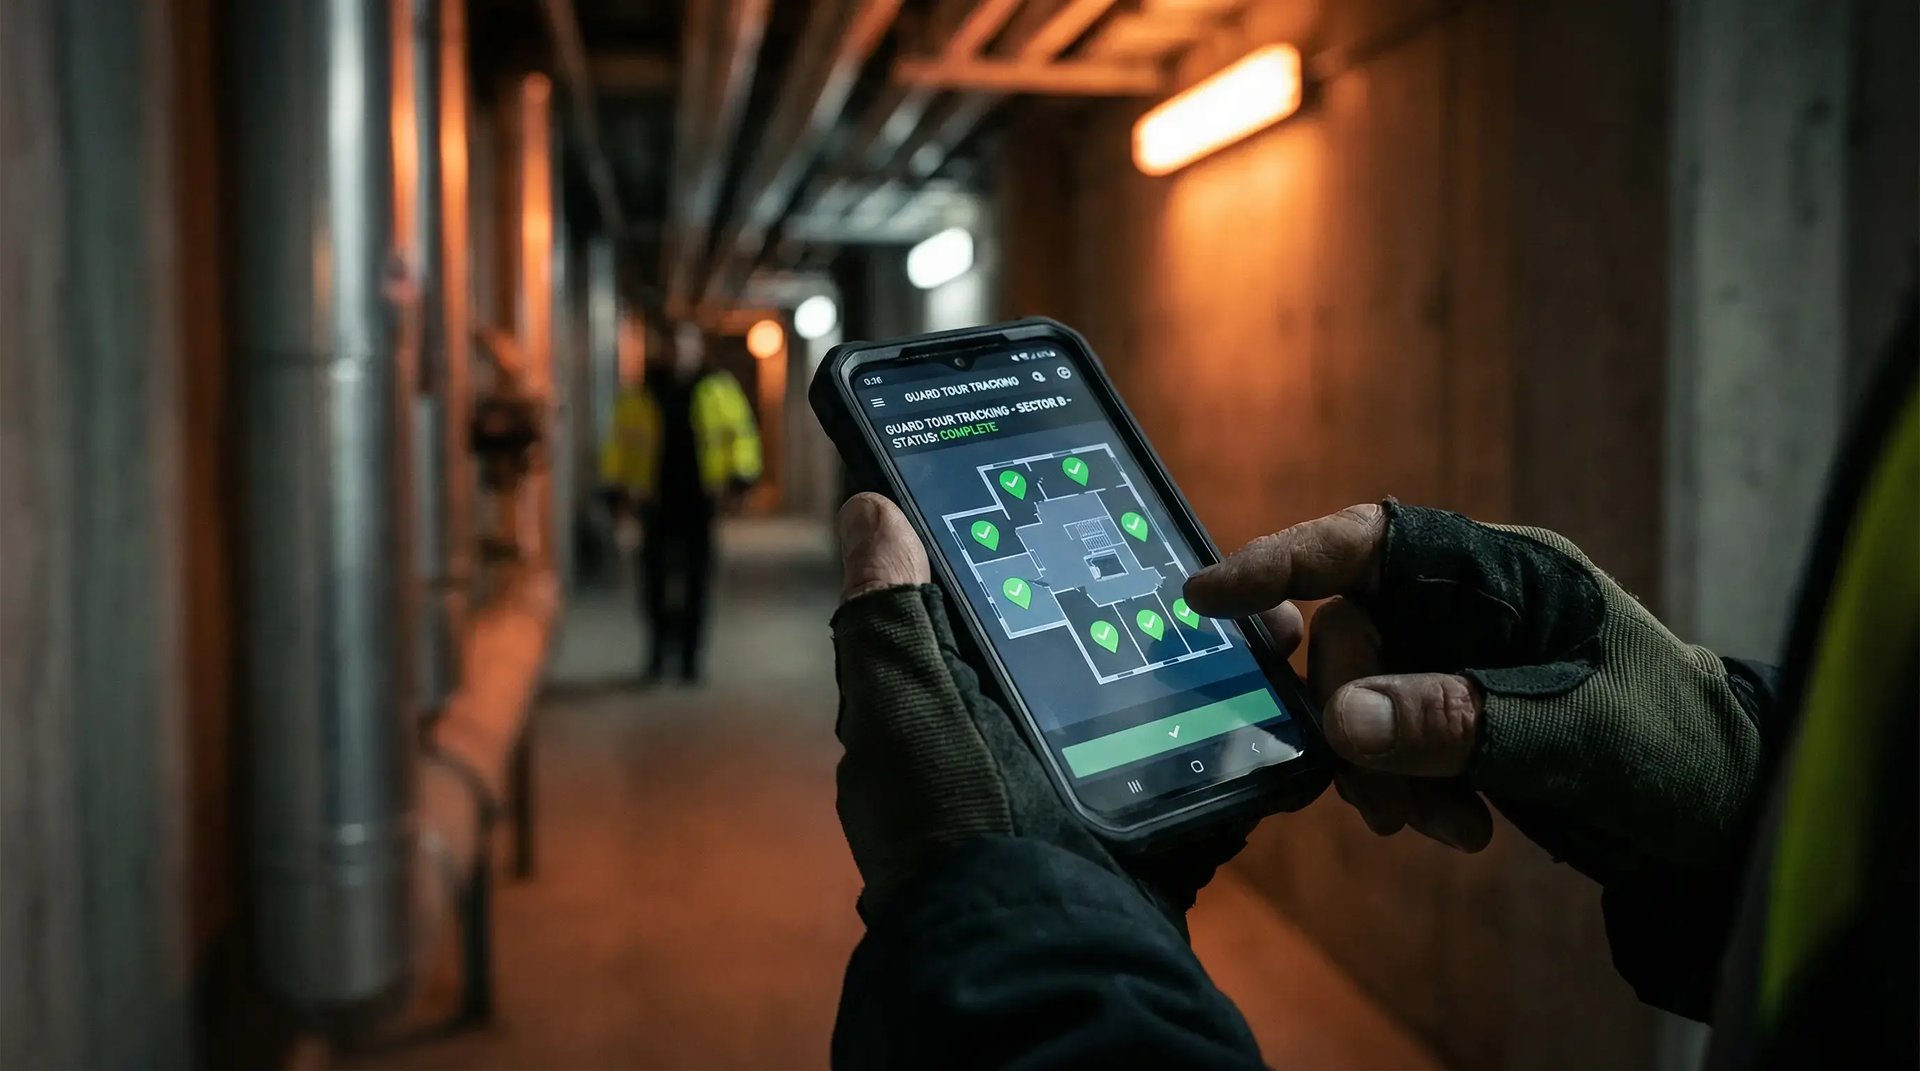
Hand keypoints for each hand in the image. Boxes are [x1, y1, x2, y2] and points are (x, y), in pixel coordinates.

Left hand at [832, 493, 1247, 923]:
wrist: (1035, 949)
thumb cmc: (950, 825)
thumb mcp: (901, 706)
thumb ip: (888, 615)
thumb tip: (871, 511)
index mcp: (945, 710)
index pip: (989, 615)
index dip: (1037, 565)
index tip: (1092, 515)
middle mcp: (1011, 751)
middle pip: (1085, 655)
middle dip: (1145, 613)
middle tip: (1201, 573)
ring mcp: (1084, 795)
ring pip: (1155, 706)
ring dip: (1208, 668)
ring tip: (1265, 626)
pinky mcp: (1146, 835)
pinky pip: (1201, 773)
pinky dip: (1240, 745)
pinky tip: (1280, 702)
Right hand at [1185, 501, 1764, 890]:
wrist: (1724, 825)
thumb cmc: (1674, 752)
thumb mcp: (1570, 737)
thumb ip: (1455, 722)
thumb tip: (1340, 720)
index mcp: (1507, 575)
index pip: (1374, 543)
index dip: (1286, 561)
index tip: (1208, 596)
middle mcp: (1474, 607)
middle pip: (1355, 635)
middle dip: (1355, 716)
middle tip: (1379, 791)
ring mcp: (1464, 663)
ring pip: (1365, 699)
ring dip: (1379, 768)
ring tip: (1433, 825)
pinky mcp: (1461, 721)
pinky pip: (1391, 745)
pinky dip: (1406, 791)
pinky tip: (1456, 829)